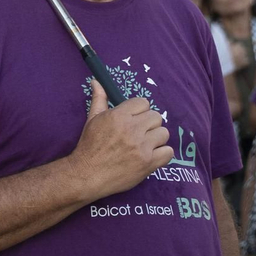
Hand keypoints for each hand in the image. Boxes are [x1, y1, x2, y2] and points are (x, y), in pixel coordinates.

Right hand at [71, 80, 172, 199]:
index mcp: (119, 116)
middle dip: (149, 123)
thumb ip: (99, 99)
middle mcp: (132, 129)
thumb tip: (96, 81)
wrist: (87, 174)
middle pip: (156, 116)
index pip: (143, 102)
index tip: (133, 120)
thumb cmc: (90, 145)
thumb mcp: (92, 119)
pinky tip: (151, 155)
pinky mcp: (148, 163)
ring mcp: (142, 147)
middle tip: (139, 133)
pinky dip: (162, 154)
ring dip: (156, 138)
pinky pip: (168, 152)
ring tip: (145, 144)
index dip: (139, 111)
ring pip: (164, 133)